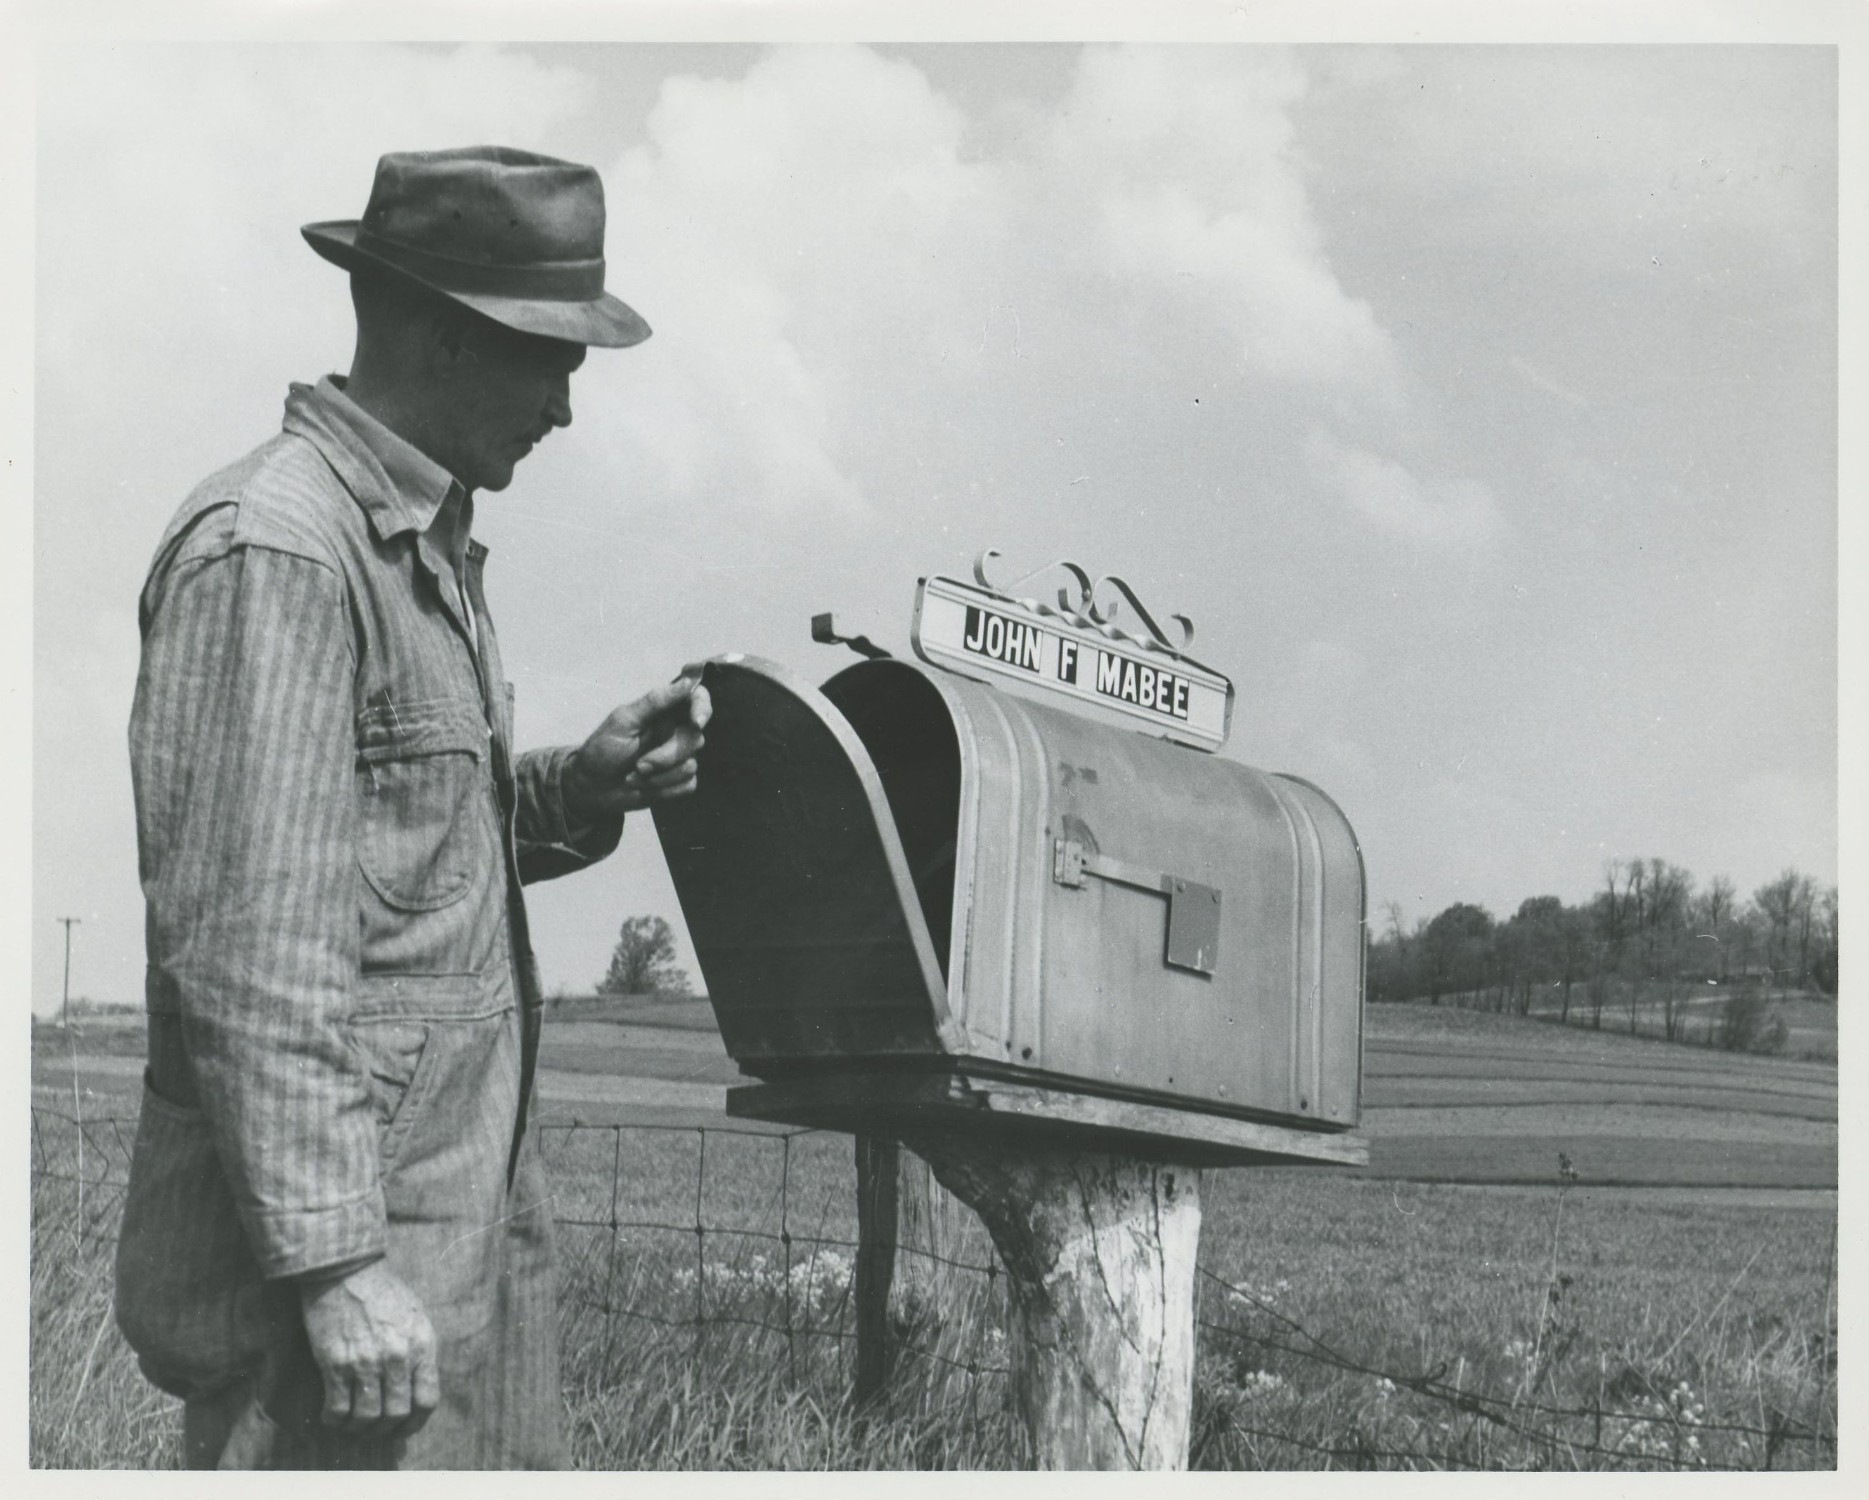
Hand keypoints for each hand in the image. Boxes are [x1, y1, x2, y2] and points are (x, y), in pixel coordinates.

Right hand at [298, 1261, 439, 1436]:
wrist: (347, 1270)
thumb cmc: (383, 1292)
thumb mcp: (416, 1317)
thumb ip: (419, 1352)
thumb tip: (416, 1387)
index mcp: (422, 1345)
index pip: (427, 1401)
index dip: (415, 1423)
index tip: (403, 1428)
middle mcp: (398, 1357)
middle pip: (396, 1414)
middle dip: (385, 1430)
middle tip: (374, 1429)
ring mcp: (367, 1362)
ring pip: (367, 1417)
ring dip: (358, 1429)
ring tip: (352, 1425)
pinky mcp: (336, 1363)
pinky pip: (338, 1408)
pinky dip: (335, 1419)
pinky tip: (332, 1416)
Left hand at [562, 669, 711, 822]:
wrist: (590, 788)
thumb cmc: (602, 749)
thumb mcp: (623, 721)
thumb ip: (656, 701)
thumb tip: (687, 680)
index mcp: (663, 713)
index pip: (697, 700)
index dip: (702, 708)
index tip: (696, 722)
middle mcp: (675, 733)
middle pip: (695, 739)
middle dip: (666, 756)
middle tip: (639, 765)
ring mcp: (679, 758)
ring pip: (690, 766)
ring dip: (659, 776)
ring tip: (634, 776)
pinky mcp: (678, 781)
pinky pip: (688, 785)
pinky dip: (663, 789)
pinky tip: (644, 787)